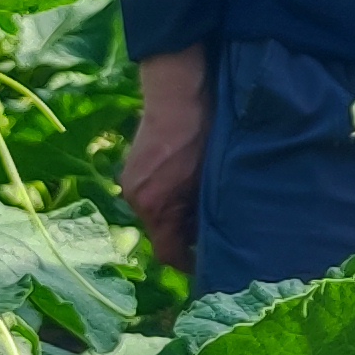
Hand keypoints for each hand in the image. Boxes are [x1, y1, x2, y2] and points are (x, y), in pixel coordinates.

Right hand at [121, 48, 210, 278]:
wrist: (179, 89)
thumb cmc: (202, 132)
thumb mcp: (214, 179)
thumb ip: (210, 213)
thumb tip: (221, 238)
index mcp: (154, 206)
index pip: (170, 254)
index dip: (193, 264)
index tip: (215, 264)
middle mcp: (136, 199)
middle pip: (164, 234)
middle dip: (190, 237)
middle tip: (220, 236)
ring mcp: (132, 182)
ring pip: (161, 214)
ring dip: (182, 215)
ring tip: (210, 209)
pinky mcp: (135, 167)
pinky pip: (155, 195)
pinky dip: (173, 197)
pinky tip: (193, 187)